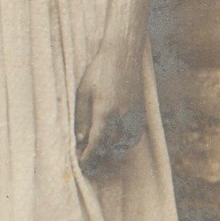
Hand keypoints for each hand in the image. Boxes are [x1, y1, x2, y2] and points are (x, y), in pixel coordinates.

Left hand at [75, 35, 145, 176]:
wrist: (123, 55)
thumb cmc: (98, 72)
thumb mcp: (82, 93)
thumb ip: (81, 118)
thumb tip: (79, 140)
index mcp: (104, 111)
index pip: (96, 143)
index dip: (88, 157)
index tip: (80, 165)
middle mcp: (121, 116)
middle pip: (110, 147)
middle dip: (97, 156)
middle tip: (85, 159)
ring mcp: (133, 115)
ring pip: (123, 144)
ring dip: (110, 151)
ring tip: (97, 151)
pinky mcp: (139, 112)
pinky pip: (132, 136)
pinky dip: (123, 143)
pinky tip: (113, 141)